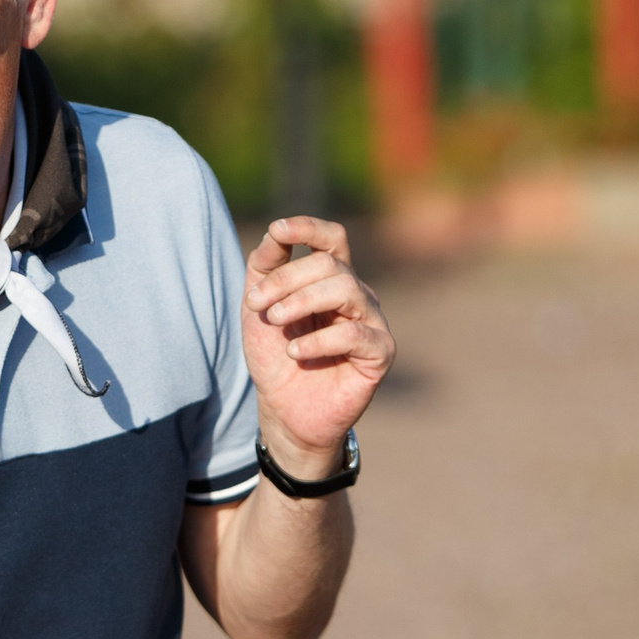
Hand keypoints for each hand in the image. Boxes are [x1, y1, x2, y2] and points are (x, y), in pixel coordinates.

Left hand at [242, 217, 394, 470]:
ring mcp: (372, 321)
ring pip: (346, 288)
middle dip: (286, 279)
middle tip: (257, 305)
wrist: (284, 410)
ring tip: (276, 323)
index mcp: (331, 279)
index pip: (332, 239)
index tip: (278, 230)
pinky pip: (355, 333)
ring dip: (302, 301)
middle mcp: (357, 294)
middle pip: (329, 263)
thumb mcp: (258, 309)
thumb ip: (264, 268)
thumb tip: (276, 232)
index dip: (309, 228)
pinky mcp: (380, 351)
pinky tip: (296, 352)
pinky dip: (319, 340)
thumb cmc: (275, 357)